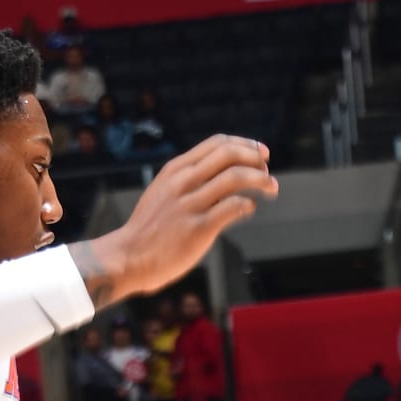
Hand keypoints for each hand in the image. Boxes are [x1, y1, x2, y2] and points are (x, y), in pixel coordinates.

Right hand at [77, 137, 277, 305]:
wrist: (129, 257)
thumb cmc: (150, 228)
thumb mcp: (163, 191)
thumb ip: (188, 180)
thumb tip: (221, 173)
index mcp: (176, 169)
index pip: (217, 143)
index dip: (245, 144)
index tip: (261, 153)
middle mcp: (183, 181)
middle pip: (229, 154)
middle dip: (256, 158)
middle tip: (268, 170)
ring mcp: (191, 204)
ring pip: (236, 177)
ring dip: (261, 180)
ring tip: (272, 188)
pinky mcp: (199, 228)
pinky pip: (233, 207)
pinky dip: (248, 205)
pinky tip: (249, 209)